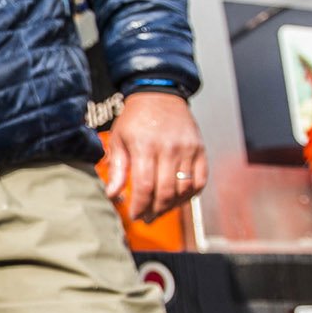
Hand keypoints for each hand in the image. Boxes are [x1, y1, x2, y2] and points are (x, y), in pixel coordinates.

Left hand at [99, 90, 206, 221]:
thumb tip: (111, 194)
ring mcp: (187, 149)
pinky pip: (200, 180)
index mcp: (145, 146)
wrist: (160, 95)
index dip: (140, 206)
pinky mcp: (200, 150)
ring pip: (183, 189)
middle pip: (165, 191)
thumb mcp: (119, 139)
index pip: (145, 186)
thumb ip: (116, 168)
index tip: (134, 215)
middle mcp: (169, 148)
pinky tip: (177, 198)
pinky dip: (190, 194)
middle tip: (146, 218)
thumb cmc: (136, 118)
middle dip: (154, 211)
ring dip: (171, 206)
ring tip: (159, 210)